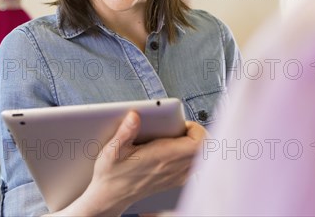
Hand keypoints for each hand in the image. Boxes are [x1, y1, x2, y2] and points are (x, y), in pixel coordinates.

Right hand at [49, 111, 206, 215]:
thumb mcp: (112, 150)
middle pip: (205, 150)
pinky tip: (174, 150)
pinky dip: (191, 155)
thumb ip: (125, 131)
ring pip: (201, 158)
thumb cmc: (111, 174)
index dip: (196, 129)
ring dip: (195, 145)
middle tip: (181, 127)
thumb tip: (135, 116)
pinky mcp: (174, 181)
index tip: (182, 123)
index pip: (199, 143)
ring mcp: (175, 176)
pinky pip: (193, 166)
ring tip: (178, 136)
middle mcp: (173, 168)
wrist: (110, 197)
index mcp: (162, 157)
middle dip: (197, 134)